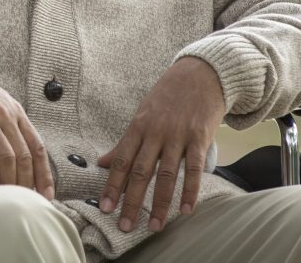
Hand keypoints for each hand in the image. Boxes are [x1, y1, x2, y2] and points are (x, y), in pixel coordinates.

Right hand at [0, 60, 54, 197]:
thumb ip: (9, 124)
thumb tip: (20, 155)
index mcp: (15, 110)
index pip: (37, 146)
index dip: (44, 172)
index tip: (47, 193)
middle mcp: (4, 114)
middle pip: (23, 155)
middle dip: (28, 182)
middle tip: (27, 201)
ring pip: (6, 157)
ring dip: (9, 182)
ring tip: (7, 199)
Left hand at [98, 57, 226, 232]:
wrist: (199, 75)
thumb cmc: (167, 98)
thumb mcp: (142, 115)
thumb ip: (124, 143)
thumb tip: (100, 163)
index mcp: (138, 128)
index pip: (121, 161)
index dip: (111, 185)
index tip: (104, 207)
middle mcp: (155, 133)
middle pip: (140, 171)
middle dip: (131, 201)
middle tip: (124, 225)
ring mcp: (178, 135)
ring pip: (166, 174)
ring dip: (160, 202)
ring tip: (154, 225)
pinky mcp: (200, 137)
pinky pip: (195, 168)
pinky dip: (190, 190)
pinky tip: (186, 209)